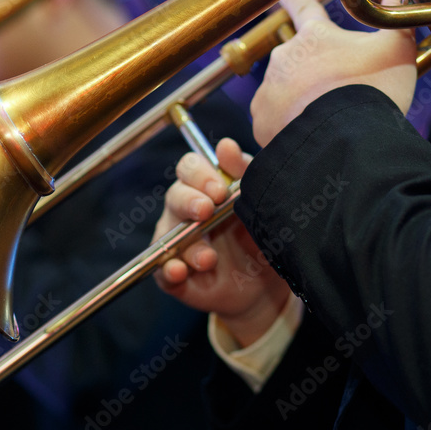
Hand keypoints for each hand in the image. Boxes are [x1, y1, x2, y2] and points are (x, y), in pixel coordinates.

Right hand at [153, 139, 290, 347]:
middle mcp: (187, 212)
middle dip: (189, 201)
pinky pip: (163, 271)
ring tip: (209, 258)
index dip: (199, 174)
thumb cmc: (261, 235)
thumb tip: (225, 146)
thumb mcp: (260, 203)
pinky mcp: (175, 275)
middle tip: (207, 211)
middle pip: (174, 196)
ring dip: (187, 245)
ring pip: (167, 235)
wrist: (267, 283)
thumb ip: (245, 172)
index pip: (190, 168)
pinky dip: (170, 271)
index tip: (220, 190)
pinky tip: (181, 271)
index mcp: (206, 188)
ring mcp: (177, 244)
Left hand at [251, 0, 417, 146]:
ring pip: (286, 91)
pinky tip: (311, 130)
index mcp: (314, 36)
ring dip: (302, 99)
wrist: (348, 138)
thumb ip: (394, 16)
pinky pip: (275, 120)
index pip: (303, 7)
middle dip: (314, 72)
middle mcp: (284, 57)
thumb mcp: (396, 47)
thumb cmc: (375, 90)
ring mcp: (268, 89)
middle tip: (339, 90)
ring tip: (328, 115)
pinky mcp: (261, 120)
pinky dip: (289, 124)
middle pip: (299, 60)